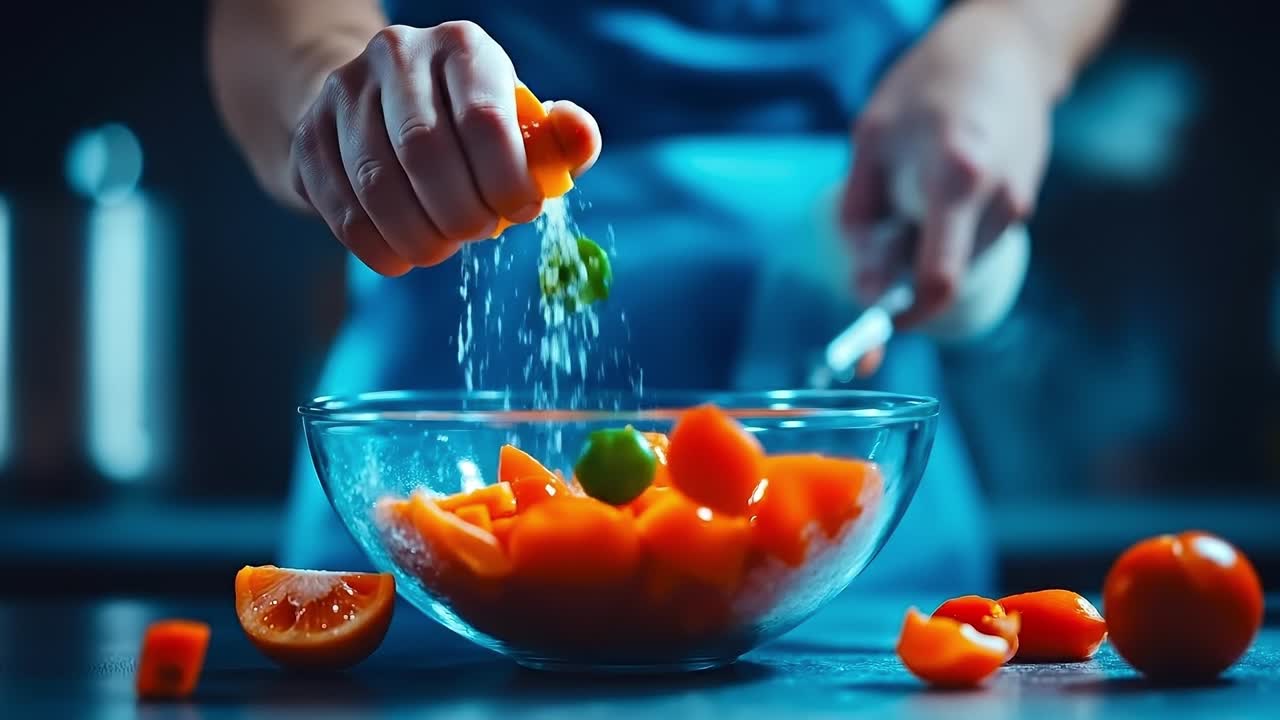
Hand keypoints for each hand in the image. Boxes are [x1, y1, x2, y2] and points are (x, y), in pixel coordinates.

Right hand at [290, 21, 601, 275]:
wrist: (378, 105)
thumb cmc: (467, 124)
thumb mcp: (520, 122)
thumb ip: (559, 139)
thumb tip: (581, 140)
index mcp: (461, 47)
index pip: (484, 119)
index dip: (507, 180)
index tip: (520, 211)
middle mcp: (398, 55)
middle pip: (424, 152)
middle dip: (459, 212)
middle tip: (477, 233)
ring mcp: (344, 91)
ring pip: (376, 183)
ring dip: (417, 235)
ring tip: (440, 248)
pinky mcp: (308, 133)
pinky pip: (340, 206)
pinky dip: (375, 246)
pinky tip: (401, 257)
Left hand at [841, 3, 1055, 326]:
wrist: (1005, 50)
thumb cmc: (926, 89)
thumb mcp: (871, 142)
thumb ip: (861, 220)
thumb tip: (861, 292)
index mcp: (956, 180)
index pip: (938, 280)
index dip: (904, 317)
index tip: (874, 330)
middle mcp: (998, 200)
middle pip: (948, 279)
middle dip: (907, 283)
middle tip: (876, 248)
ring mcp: (1017, 205)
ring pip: (960, 264)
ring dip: (926, 252)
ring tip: (911, 195)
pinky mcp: (1023, 205)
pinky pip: (974, 244)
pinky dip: (946, 236)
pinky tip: (935, 192)